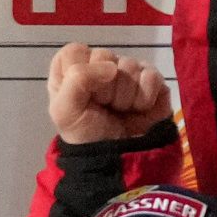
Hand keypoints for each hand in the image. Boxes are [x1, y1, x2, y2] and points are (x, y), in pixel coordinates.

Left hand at [49, 44, 171, 147]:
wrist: (118, 165)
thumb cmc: (87, 137)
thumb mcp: (64, 111)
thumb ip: (77, 78)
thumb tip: (112, 68)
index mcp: (72, 71)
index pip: (76, 51)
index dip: (82, 72)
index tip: (85, 96)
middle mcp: (100, 67)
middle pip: (104, 56)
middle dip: (105, 88)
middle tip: (106, 108)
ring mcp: (128, 73)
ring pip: (130, 65)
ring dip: (125, 96)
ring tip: (122, 112)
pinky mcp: (151, 83)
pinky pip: (152, 75)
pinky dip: (146, 96)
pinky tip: (139, 110)